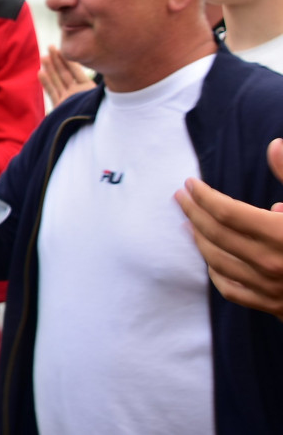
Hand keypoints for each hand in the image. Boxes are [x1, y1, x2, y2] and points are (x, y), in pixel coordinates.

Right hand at [39, 45, 94, 107]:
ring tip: (44, 56)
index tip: (61, 48)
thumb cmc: (98, 110)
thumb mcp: (97, 93)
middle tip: (50, 47)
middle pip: (64, 73)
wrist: (90, 129)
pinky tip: (40, 72)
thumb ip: (90, 82)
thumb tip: (96, 61)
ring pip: (57, 80)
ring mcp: (67, 98)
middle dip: (57, 60)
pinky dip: (46, 82)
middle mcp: (76, 92)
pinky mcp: (60, 105)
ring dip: (50, 68)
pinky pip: (51, 91)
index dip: (68, 60)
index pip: (75, 70)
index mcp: (87, 87)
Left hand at [175, 138, 282, 318]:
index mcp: (281, 236)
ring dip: (199, 240)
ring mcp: (272, 289)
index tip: (190, 183)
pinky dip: (217, 274)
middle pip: (215, 235)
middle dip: (192, 213)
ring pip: (218, 263)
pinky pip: (234, 292)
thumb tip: (275, 145)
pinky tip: (212, 262)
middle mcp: (271, 264)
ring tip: (189, 224)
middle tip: (180, 197)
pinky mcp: (277, 308)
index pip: (226, 211)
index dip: (203, 195)